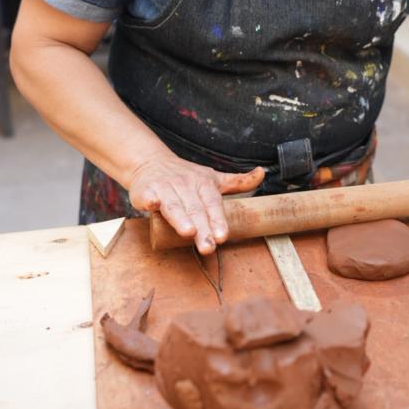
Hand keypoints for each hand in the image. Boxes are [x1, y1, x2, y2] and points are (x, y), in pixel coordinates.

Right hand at [128, 155, 264, 253]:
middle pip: (195, 209)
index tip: (223, 236)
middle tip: (208, 247)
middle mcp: (186, 185)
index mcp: (204, 184)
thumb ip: (238, 182)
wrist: (152, 162)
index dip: (218, 220)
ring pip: (174, 205)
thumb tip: (263, 174)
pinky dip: (149, 200)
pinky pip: (148, 196)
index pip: (213, 204)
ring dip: (180, 218)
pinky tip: (152, 205)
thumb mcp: (213, 178)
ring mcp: (165, 187)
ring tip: (188, 232)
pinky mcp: (146, 190)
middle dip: (202, 228)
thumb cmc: (186, 176)